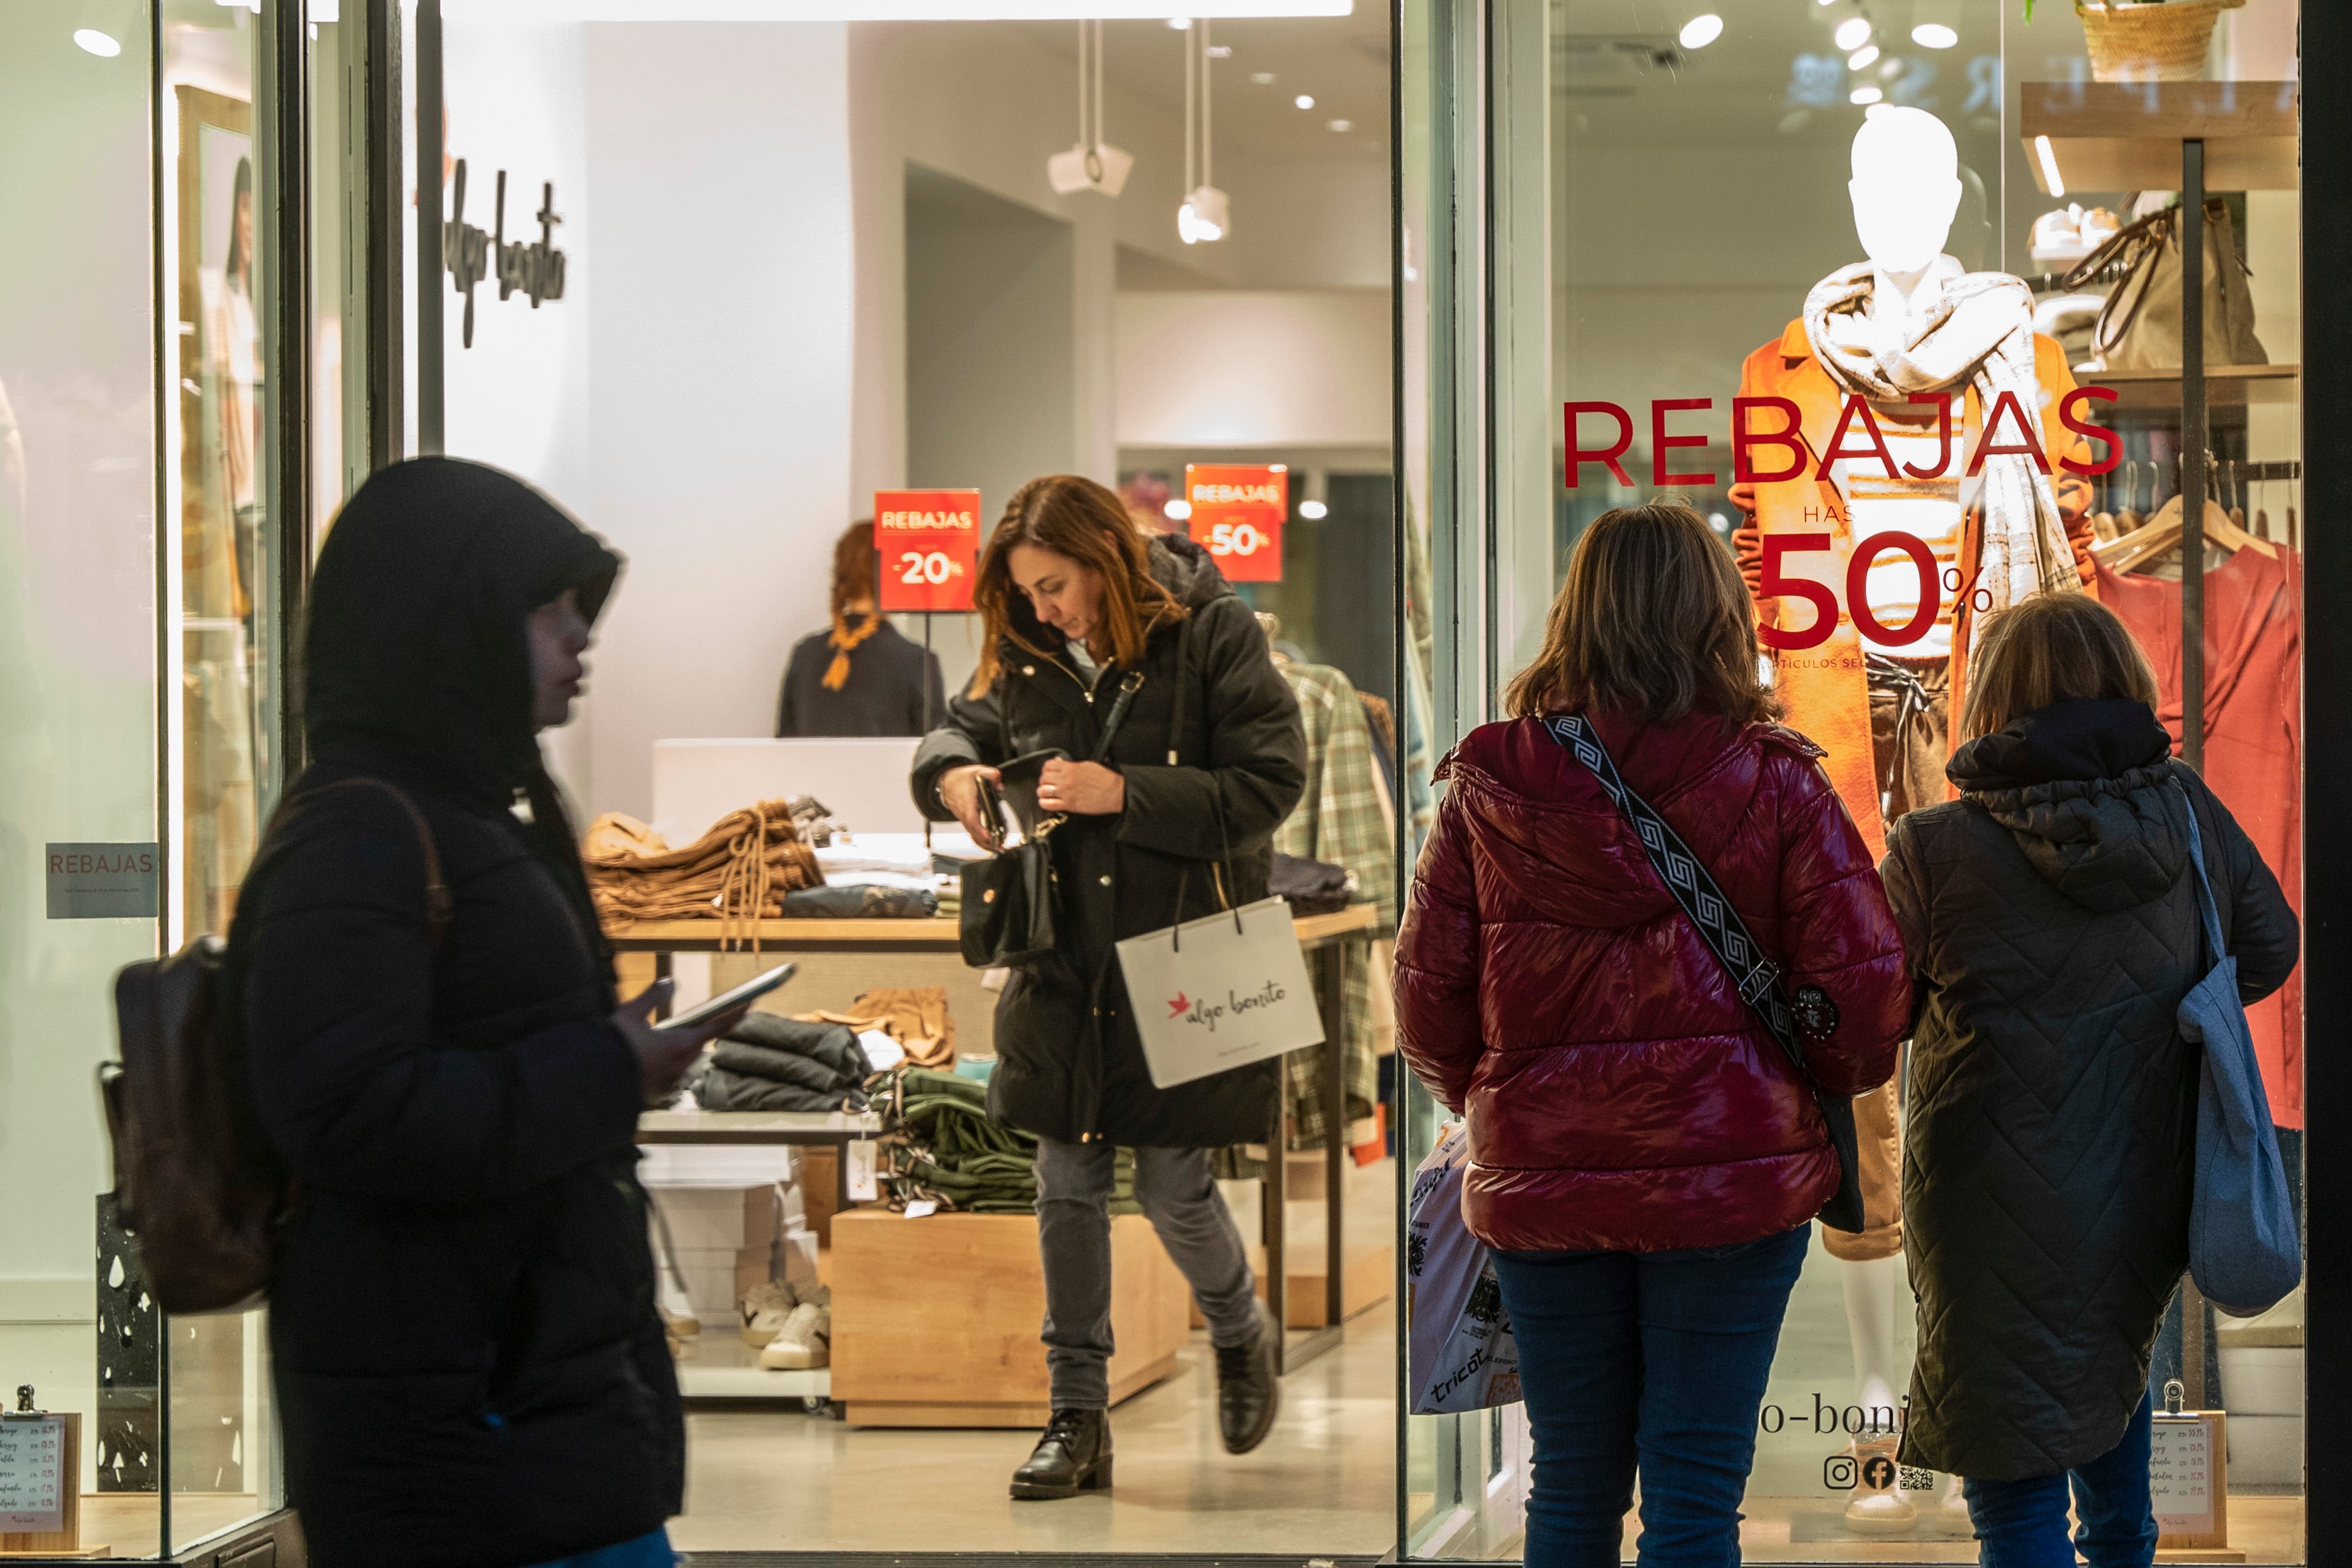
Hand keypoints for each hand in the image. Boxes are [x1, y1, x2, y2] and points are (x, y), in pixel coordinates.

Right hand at [612, 980, 749, 1105]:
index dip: (735, 1014)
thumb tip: (669, 981)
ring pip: (683, 1061)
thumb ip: (653, 996)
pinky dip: (663, 1064)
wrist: (593, 1083)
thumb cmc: (613, 1046)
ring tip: (659, 1040)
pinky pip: (667, 1075)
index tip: (750, 1004)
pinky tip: (647, 1060)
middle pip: (698, 1044)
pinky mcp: (656, 1094)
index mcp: (681, 1044)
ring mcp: (670, 1082)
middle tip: (692, 1020)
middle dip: (698, 1031)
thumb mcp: (631, 1014)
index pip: (718, 1026)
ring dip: (678, 1049)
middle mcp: (681, 1065)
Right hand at [938, 763, 1002, 842]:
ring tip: (998, 848)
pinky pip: (972, 833)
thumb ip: (991, 775)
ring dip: (984, 843)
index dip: (980, 830)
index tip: (990, 836)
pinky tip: (990, 844)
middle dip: (985, 842)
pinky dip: (980, 840)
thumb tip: (999, 784)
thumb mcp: (977, 771)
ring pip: (972, 834)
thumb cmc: (961, 778)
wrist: (947, 781)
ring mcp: (964, 818)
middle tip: (999, 846)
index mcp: (967, 803)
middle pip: (973, 832)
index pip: (972, 820)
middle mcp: (964, 813)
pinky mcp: (965, 820)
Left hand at [1038, 758, 1124, 815]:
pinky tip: (1047, 802)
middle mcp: (1065, 780)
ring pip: (1042, 791)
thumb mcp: (1087, 765)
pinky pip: (1048, 805)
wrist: (1114, 792)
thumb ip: (1072, 766)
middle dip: (1043, 781)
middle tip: (1048, 784)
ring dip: (1042, 792)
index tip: (1048, 772)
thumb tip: (1063, 767)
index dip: (1046, 769)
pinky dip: (1045, 803)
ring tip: (1046, 793)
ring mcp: (1066, 793)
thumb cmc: (1104, 778)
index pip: (1048, 766)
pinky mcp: (1069, 805)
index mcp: (1070, 768)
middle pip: (1043, 778)